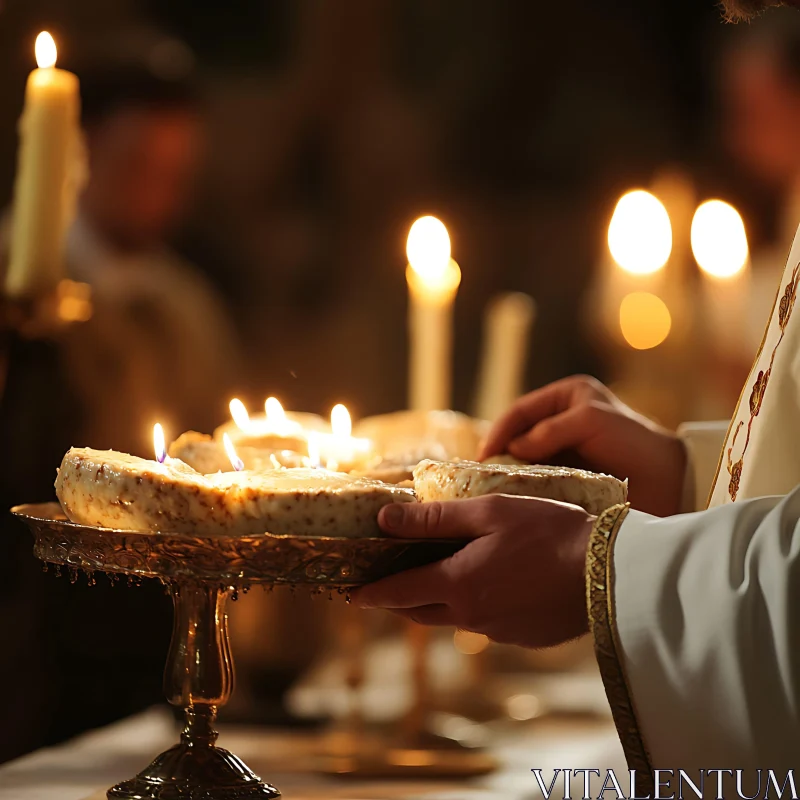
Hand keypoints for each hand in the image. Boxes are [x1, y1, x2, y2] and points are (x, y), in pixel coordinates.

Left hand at [353, 495, 592, 648]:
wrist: (609, 571)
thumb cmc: (548, 532)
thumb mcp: (489, 513)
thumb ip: (435, 518)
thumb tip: (386, 520)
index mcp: (458, 584)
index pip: (399, 593)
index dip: (372, 593)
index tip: (353, 595)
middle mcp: (473, 616)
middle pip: (421, 611)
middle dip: (400, 601)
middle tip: (387, 587)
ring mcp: (499, 631)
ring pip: (455, 618)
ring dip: (439, 601)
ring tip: (440, 578)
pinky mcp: (524, 637)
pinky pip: (487, 623)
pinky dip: (476, 605)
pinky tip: (494, 584)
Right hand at [480, 375, 685, 516]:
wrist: (670, 480)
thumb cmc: (634, 441)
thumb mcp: (590, 421)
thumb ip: (549, 430)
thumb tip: (512, 448)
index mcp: (567, 397)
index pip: (521, 411)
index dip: (500, 430)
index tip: (484, 455)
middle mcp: (561, 421)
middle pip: (518, 436)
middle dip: (500, 454)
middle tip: (481, 477)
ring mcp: (563, 451)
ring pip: (525, 460)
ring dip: (510, 474)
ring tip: (493, 491)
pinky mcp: (567, 477)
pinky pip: (538, 481)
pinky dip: (525, 489)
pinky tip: (515, 500)